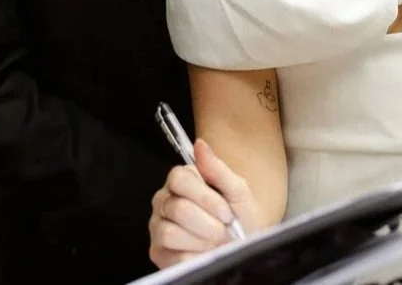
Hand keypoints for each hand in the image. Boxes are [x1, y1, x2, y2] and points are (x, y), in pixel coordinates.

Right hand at [148, 139, 256, 268]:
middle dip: (209, 224)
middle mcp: (164, 201)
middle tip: (225, 231)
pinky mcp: (158, 252)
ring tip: (215, 243)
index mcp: (181, 180)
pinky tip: (204, 254)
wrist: (243, 245)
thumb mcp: (238, 190)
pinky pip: (172, 256)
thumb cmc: (239, 215)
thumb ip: (217, 168)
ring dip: (202, 241)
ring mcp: (158, 226)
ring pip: (171, 233)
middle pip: (178, 209)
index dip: (206, 198)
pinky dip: (195, 257)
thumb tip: (200, 144)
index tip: (226, 212)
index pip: (178, 178)